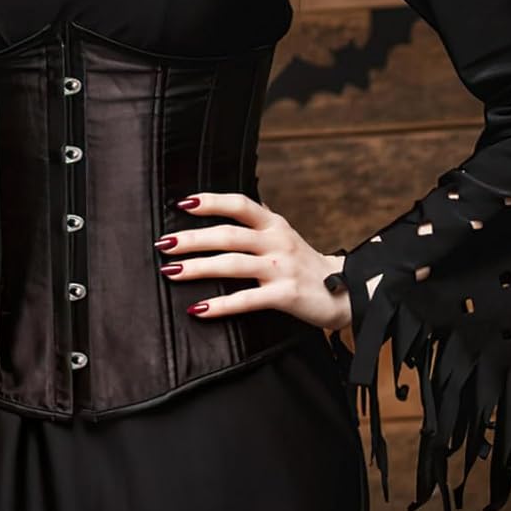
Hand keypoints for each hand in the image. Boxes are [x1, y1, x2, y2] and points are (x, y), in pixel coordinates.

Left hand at [155, 192, 352, 329]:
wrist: (347, 293)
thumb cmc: (304, 264)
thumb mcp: (283, 235)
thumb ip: (258, 221)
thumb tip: (228, 204)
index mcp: (274, 224)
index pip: (239, 204)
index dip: (211, 201)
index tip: (182, 203)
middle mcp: (277, 241)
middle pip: (228, 235)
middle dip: (193, 239)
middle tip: (163, 243)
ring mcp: (281, 268)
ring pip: (232, 264)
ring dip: (198, 267)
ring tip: (171, 272)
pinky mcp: (286, 295)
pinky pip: (247, 299)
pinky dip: (220, 304)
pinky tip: (198, 308)